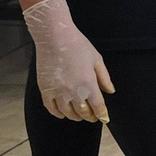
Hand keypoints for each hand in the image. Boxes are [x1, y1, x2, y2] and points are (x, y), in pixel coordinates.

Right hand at [21, 0, 113, 122]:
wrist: (54, 38)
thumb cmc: (78, 46)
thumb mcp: (97, 60)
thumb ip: (104, 78)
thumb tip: (110, 91)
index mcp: (88, 84)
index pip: (98, 106)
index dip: (102, 114)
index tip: (104, 118)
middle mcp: (73, 91)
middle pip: (83, 112)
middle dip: (89, 116)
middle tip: (93, 117)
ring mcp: (57, 92)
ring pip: (67, 112)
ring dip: (75, 116)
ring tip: (79, 116)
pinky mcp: (45, 90)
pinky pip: (51, 108)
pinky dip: (58, 114)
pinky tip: (63, 114)